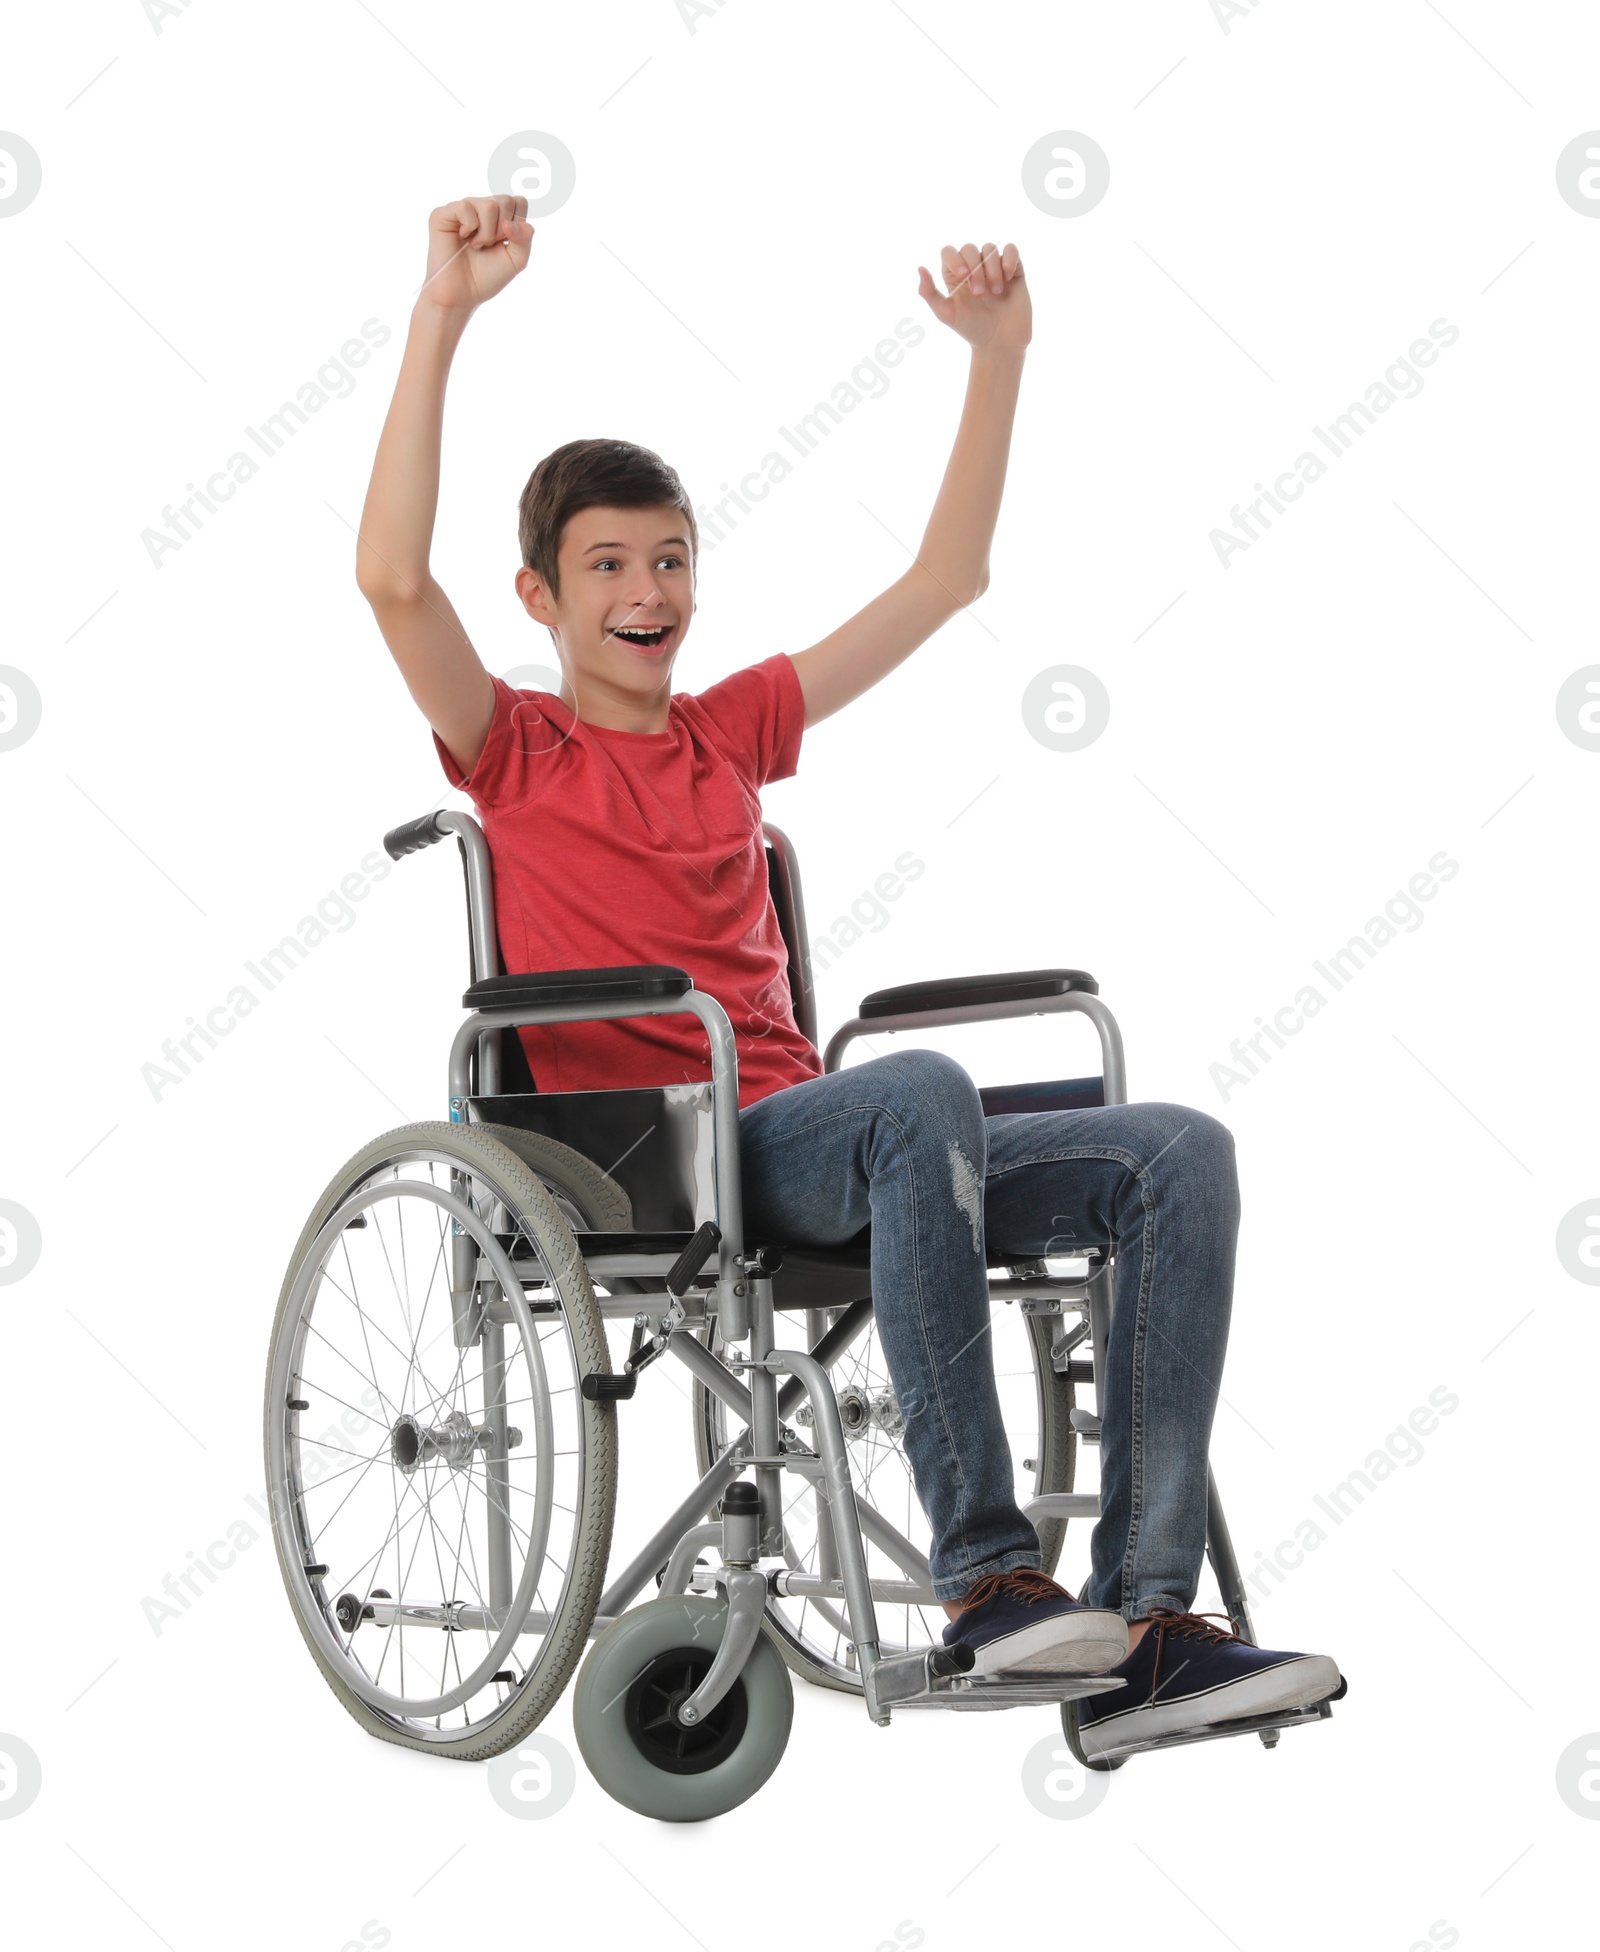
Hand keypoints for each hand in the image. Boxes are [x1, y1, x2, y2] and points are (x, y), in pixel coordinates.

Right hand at [417, 196, 533, 316]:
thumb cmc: (487, 277)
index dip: (517, 225)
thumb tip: (509, 223)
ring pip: (489, 204)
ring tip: (476, 246)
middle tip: (489, 246)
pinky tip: (462, 237)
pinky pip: (465, 207)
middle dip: (502, 231)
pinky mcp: (443, 213)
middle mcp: (481, 208)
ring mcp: (463, 209)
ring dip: (487, 233)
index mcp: (500, 216)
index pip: (519, 202)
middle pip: (506, 200)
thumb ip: (525, 239)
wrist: (462, 294)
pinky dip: (469, 227)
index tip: (505, 243)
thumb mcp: (516, 260)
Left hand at [916, 241, 1029, 351]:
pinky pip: (1011, 250)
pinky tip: (1008, 277)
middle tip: (979, 294)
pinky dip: (1009, 259)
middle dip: (975, 270)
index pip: (949, 252)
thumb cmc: (971, 329)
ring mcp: (993, 267)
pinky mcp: (1013, 269)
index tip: (964, 276)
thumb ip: (929, 293)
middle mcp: (973, 267)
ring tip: (996, 293)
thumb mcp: (946, 314)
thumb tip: (920, 267)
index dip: (955, 259)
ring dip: (992, 269)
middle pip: (969, 249)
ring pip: (990, 249)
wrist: (1000, 341)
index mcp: (954, 275)